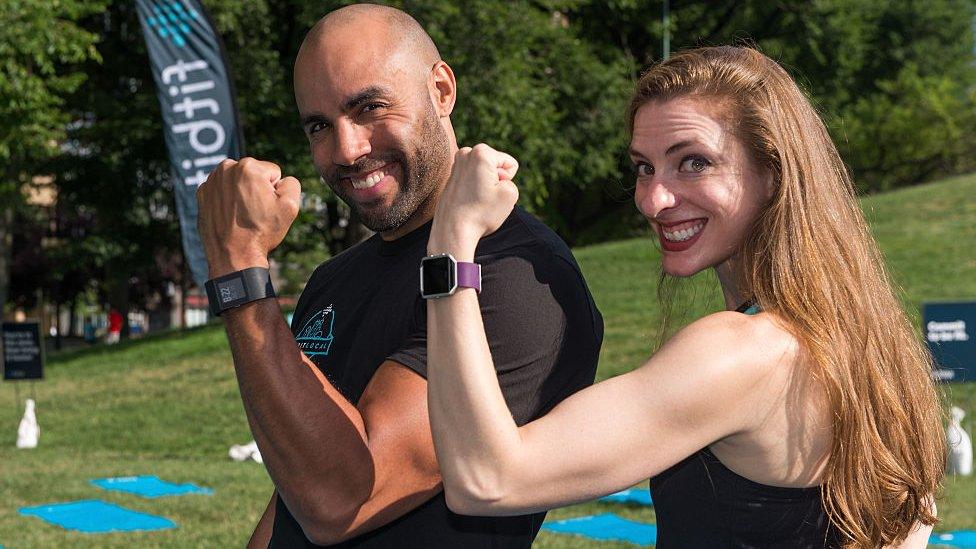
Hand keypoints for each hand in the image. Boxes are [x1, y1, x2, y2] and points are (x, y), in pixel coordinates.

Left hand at [196, 157, 300, 278]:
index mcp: (249, 166)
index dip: (274, 192)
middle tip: (254, 213)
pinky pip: (222, 191)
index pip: (272, 172)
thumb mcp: (290, 206)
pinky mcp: (202, 194)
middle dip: (256, 190)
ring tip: (242, 215)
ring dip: (241, 194)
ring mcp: (211, 181)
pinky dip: (227, 201)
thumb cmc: (261, 231)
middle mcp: (226, 168)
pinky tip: (230, 216)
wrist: (233, 256)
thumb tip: (281, 180)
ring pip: (237, 182)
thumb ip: (291, 183)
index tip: (266, 208)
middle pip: (253, 174)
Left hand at [430, 144, 518, 253]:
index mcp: (481, 152)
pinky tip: (469, 201)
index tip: (494, 193)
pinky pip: (473, 182)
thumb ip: (510, 179)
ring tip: (476, 199)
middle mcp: (466, 153)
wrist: (453, 230)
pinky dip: (474, 190)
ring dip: (486, 186)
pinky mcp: (451, 178)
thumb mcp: (510, 194)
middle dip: (496, 181)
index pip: (511, 165)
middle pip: (496, 167)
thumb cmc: (482, 213)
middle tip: (485, 197)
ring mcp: (456, 165)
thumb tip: (494, 181)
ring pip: (485, 174)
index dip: (508, 181)